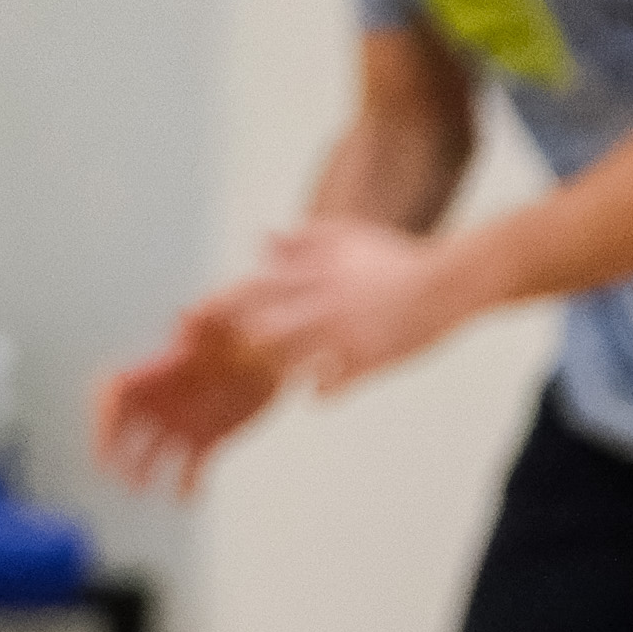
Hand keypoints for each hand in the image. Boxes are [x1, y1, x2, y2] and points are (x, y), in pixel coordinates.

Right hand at [92, 314, 282, 498]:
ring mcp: (185, 420)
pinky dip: (188, 485)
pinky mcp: (210, 437)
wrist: (279, 349)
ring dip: (143, 472)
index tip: (102, 444)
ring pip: (153, 453)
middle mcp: (165, 398)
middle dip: (113, 451)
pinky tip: (189, 497)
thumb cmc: (249, 326)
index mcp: (160, 369)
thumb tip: (183, 313)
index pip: (115, 392)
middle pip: (124, 428)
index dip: (102, 417)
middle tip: (113, 475)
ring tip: (144, 490)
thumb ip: (203, 319)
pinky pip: (191, 468)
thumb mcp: (226, 319)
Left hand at [206, 218, 507, 397]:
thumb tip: (263, 242)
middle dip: (231, 349)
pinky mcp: (367, 360)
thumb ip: (303, 239)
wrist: (446, 281)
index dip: (216, 306)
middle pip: (260, 330)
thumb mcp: (347, 237)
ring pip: (290, 361)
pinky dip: (322, 392)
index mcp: (312, 274)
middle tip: (208, 365)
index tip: (186, 320)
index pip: (251, 290)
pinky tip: (319, 394)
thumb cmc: (395, 259)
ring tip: (266, 378)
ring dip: (274, 372)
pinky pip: (332, 386)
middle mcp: (320, 304)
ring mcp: (342, 335)